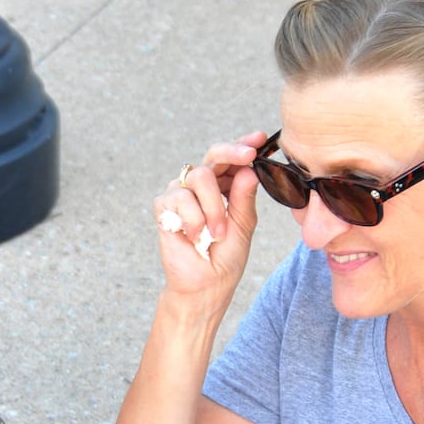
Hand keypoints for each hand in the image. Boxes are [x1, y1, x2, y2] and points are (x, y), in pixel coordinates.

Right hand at [152, 133, 266, 291]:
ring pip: (200, 177)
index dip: (243, 145)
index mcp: (224, 187)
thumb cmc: (225, 258)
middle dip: (232, 152)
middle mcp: (202, 187)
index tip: (259, 138)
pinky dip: (193, 218)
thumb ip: (245, 198)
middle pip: (213, 155)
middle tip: (249, 157)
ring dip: (214, 207)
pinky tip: (195, 236)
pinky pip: (180, 197)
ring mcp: (181, 194)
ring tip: (217, 233)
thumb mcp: (243, 225)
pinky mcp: (164, 207)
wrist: (205, 285)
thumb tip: (249, 170)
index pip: (231, 159)